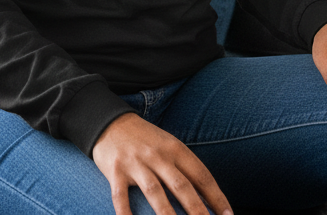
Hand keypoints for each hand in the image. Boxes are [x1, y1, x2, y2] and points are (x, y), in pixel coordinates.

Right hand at [92, 112, 231, 214]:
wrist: (110, 121)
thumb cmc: (145, 140)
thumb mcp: (168, 145)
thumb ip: (184, 168)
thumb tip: (208, 198)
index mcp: (174, 148)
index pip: (201, 175)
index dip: (216, 198)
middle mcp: (157, 155)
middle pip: (181, 186)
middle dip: (197, 210)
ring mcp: (136, 163)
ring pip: (155, 192)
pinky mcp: (116, 170)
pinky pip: (121, 196)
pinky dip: (126, 214)